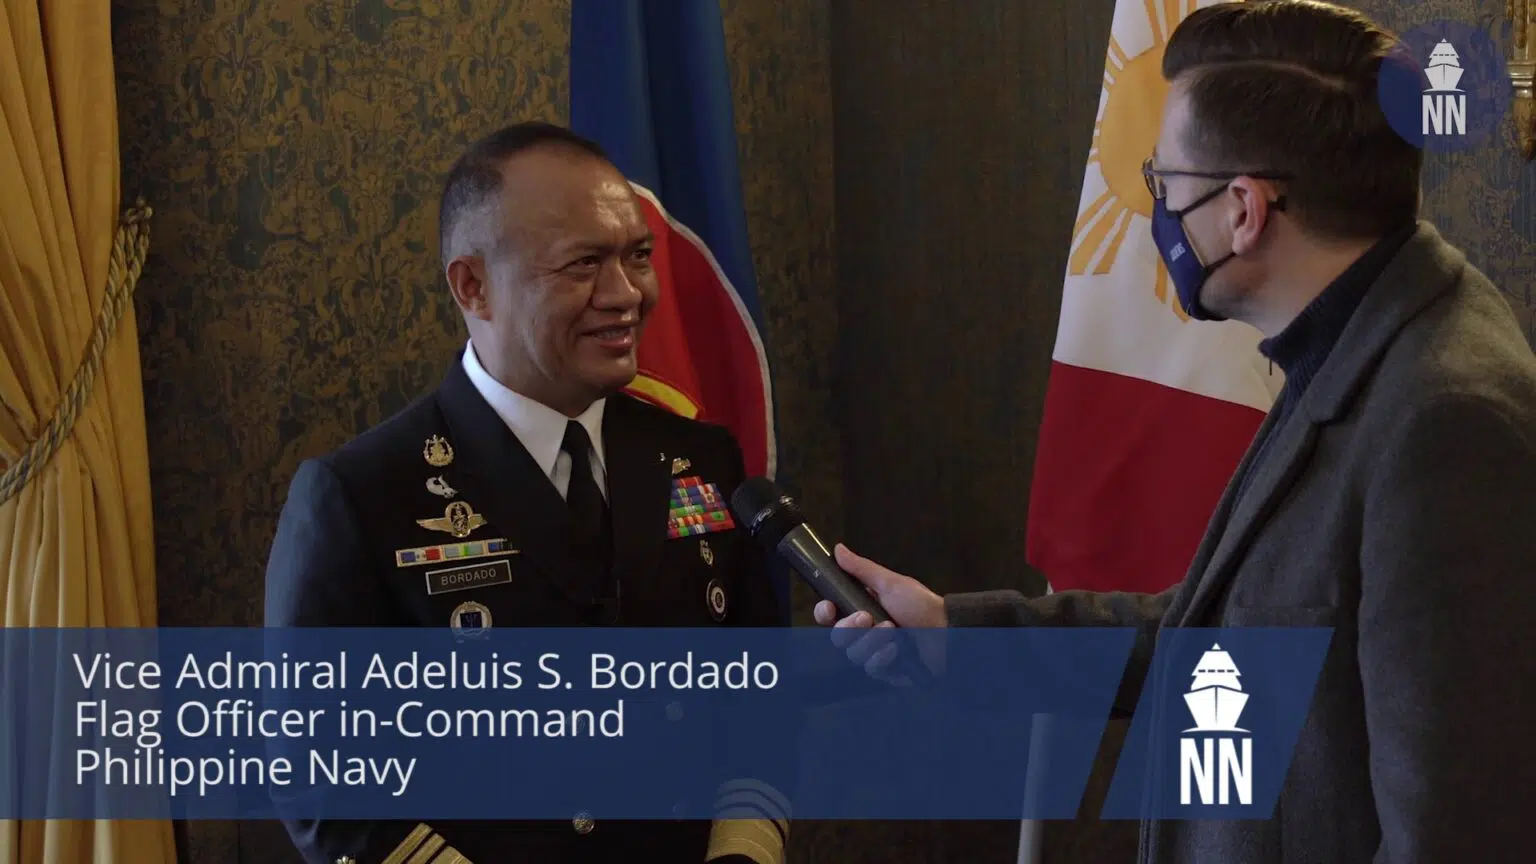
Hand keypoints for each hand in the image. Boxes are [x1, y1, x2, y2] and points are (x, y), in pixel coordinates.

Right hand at [812, 545, 947, 682]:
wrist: (949, 630)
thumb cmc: (923, 605)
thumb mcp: (891, 583)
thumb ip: (861, 569)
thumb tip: (839, 549)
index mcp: (862, 609)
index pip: (830, 615)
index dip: (825, 613)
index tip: (830, 608)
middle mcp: (865, 633)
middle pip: (837, 636)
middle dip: (850, 627)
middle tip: (868, 617)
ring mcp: (875, 653)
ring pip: (854, 654)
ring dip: (872, 641)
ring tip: (893, 631)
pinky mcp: (887, 671)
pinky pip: (872, 669)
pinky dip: (883, 657)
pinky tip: (897, 650)